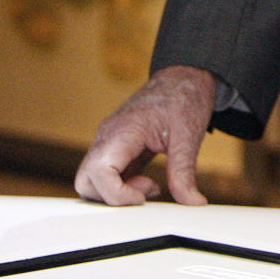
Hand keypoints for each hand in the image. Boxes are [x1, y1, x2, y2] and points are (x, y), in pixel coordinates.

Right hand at [74, 64, 215, 205]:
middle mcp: (108, 137)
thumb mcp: (189, 137)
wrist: (187, 76)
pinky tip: (149, 180)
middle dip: (112, 196)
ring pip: (93, 180)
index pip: (98, 172)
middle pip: (85, 181)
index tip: (144, 196)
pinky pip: (109, 175)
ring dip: (118, 191)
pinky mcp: (118, 148)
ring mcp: (110, 142)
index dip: (116, 194)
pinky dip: (124, 185)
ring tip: (151, 184)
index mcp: (122, 130)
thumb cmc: (185, 97)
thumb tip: (194, 203)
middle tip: (146, 189)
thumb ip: (185, 173)